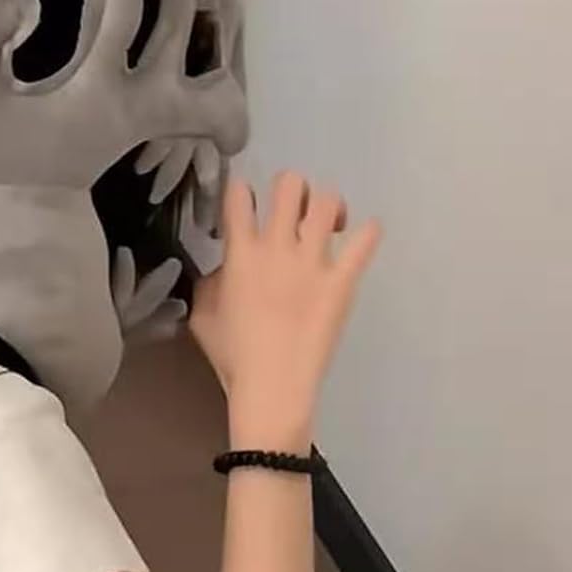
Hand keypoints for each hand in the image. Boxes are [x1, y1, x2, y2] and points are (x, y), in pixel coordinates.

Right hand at [190, 171, 381, 447]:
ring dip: (326, 206)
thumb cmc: (233, 356)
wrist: (272, 386)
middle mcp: (278, 246)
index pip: (239, 196)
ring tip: (328, 226)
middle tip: (293, 215)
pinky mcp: (342, 280)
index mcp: (240, 253)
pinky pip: (366, 241)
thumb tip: (224, 268)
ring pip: (327, 201)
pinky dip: (368, 233)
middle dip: (290, 191)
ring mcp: (313, 262)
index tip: (246, 207)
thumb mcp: (202, 317)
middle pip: (289, 184)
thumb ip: (210, 283)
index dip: (241, 193)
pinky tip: (363, 236)